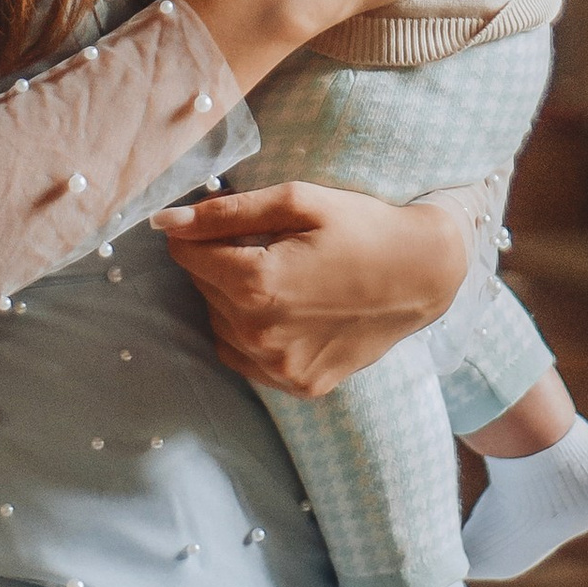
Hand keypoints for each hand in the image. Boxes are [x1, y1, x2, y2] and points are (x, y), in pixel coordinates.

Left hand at [156, 179, 467, 394]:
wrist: (424, 273)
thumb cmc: (362, 227)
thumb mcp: (297, 201)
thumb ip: (225, 212)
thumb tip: (163, 220)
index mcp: (257, 284)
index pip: (188, 255)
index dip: (199, 231)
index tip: (223, 221)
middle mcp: (261, 334)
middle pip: (203, 289)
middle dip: (220, 262)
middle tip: (265, 244)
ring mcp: (279, 367)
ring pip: (220, 324)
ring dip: (233, 298)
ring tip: (278, 275)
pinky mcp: (298, 384)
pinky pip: (244, 358)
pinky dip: (250, 333)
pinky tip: (283, 309)